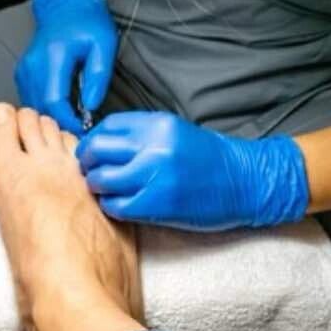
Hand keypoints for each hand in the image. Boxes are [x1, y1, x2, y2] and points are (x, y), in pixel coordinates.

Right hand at [14, 0, 117, 134]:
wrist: (65, 2)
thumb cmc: (87, 21)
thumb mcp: (103, 45)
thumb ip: (98, 77)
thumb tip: (91, 106)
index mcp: (53, 57)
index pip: (54, 101)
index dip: (68, 122)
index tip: (84, 131)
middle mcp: (33, 65)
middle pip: (40, 108)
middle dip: (61, 126)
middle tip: (81, 135)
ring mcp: (24, 70)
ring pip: (34, 107)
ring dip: (52, 120)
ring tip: (73, 125)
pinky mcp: (23, 74)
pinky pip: (32, 100)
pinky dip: (46, 111)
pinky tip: (63, 113)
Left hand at [76, 112, 309, 230]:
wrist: (242, 183)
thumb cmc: (209, 160)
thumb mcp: (175, 133)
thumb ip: (140, 134)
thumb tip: (100, 143)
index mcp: (158, 125)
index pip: (107, 127)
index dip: (94, 140)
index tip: (94, 150)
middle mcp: (154, 147)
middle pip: (97, 150)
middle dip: (87, 162)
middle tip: (92, 170)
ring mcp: (154, 177)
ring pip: (101, 179)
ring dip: (98, 186)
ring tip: (108, 189)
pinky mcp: (157, 205)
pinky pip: (116, 205)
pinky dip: (112, 205)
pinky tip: (122, 203)